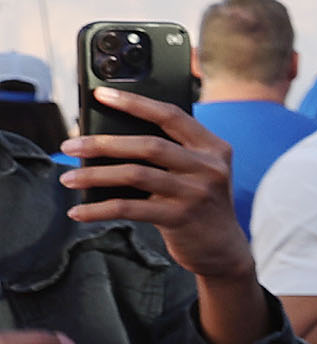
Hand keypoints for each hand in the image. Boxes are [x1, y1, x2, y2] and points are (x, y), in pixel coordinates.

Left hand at [62, 90, 252, 280]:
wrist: (222, 248)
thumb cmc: (200, 203)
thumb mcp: (198, 171)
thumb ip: (171, 153)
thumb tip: (111, 139)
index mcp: (213, 147)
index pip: (170, 115)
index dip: (134, 103)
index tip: (101, 95)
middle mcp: (208, 167)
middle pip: (149, 145)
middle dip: (104, 143)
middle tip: (70, 145)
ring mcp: (196, 193)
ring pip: (135, 175)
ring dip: (95, 175)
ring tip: (68, 178)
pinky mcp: (180, 218)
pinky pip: (130, 208)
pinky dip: (99, 209)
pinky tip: (79, 211)